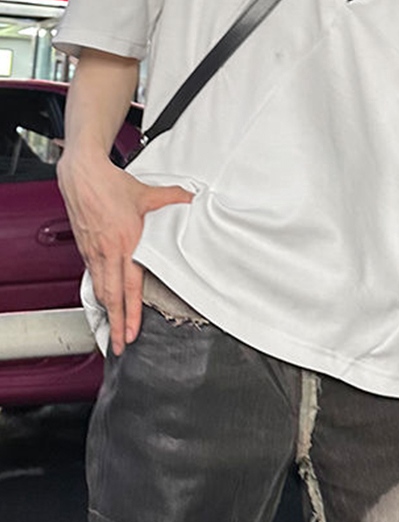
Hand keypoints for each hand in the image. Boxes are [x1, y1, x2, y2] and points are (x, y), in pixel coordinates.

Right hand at [58, 153, 192, 354]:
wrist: (82, 175)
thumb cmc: (111, 184)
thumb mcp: (148, 193)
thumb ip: (174, 199)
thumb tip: (194, 200)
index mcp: (126, 242)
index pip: (129, 287)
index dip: (130, 314)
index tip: (131, 333)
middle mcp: (107, 252)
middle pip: (111, 297)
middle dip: (115, 324)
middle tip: (119, 346)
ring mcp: (94, 252)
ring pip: (99, 290)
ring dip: (106, 313)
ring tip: (112, 331)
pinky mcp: (85, 249)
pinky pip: (92, 277)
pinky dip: (98, 293)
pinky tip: (104, 301)